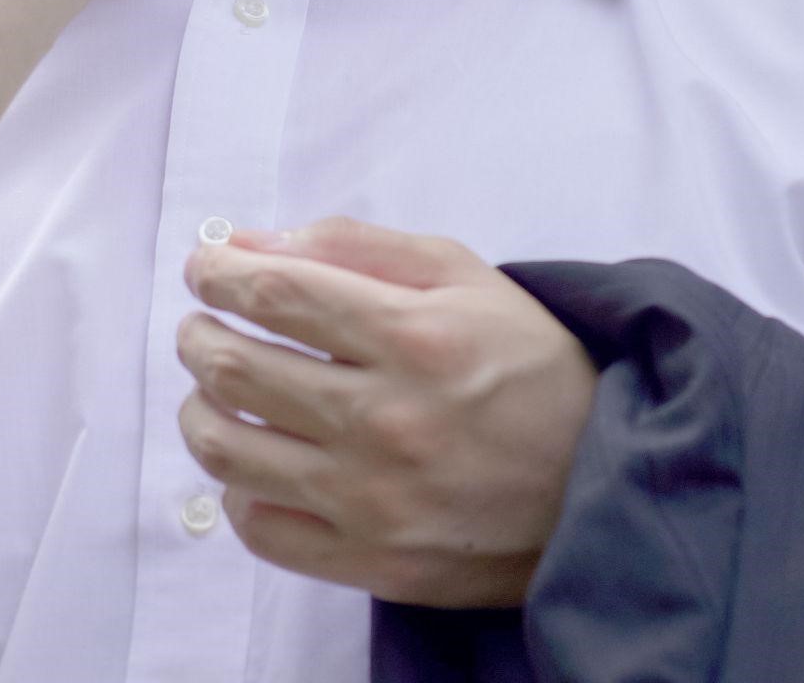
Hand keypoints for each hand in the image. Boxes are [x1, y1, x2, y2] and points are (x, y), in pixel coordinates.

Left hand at [176, 217, 596, 607]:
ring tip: (216, 390)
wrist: (605, 486)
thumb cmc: (530, 368)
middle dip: (198, 334)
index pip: (274, 293)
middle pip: (234, 367)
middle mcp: (387, 420)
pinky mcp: (371, 561)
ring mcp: (373, 499)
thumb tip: (251, 243)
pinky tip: (259, 460)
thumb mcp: (464, 276)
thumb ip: (354, 248)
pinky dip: (238, 487)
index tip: (206, 268)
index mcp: (416, 338)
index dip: (219, 273)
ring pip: (227, 448)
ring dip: (200, 406)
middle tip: (204, 326)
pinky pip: (258, 526)